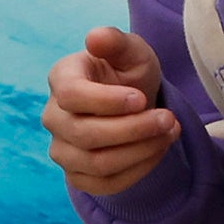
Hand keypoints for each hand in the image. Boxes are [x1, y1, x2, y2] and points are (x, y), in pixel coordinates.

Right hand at [43, 26, 178, 198]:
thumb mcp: (132, 52)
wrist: (132, 105)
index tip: (141, 98)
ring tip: (169, 132)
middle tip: (169, 119)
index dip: (107, 101)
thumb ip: (116, 42)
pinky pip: (103, 185)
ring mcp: (62, 149)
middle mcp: (54, 116)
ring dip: (140, 151)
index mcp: (61, 79)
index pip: (71, 96)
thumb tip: (95, 38)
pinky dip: (138, 171)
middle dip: (134, 129)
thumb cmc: (128, 74)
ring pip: (96, 163)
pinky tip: (158, 150)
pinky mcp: (76, 174)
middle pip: (85, 134)